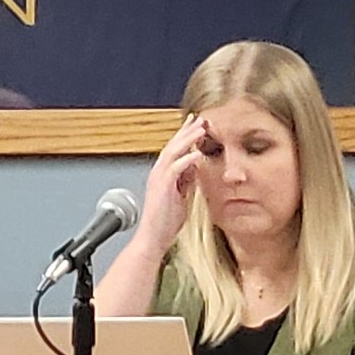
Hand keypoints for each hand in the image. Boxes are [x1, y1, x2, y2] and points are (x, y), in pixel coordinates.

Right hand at [133, 113, 207, 256]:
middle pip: (173, 145)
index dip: (186, 135)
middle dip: (187, 130)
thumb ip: (187, 181)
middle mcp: (159, 172)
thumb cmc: (166, 221)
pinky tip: (198, 154)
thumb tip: (195, 168)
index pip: (175, 150)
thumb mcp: (181, 197)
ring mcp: (159, 178)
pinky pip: (176, 168)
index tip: (197, 125)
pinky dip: (187, 159)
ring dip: (188, 138)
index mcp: (163, 174)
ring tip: (201, 128)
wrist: (153, 237)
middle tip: (200, 118)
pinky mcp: (163, 186)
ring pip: (173, 151)